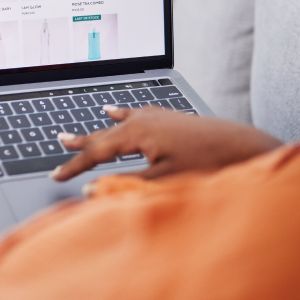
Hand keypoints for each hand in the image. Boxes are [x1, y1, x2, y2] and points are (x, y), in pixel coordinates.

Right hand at [50, 106, 280, 181]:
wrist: (241, 146)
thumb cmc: (207, 162)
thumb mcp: (163, 179)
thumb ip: (126, 184)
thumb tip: (92, 190)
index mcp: (137, 133)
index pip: (96, 153)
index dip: (75, 165)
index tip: (57, 175)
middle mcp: (141, 119)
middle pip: (101, 135)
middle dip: (79, 144)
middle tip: (58, 145)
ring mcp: (153, 115)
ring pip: (114, 125)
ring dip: (94, 132)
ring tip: (74, 134)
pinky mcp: (164, 117)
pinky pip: (132, 112)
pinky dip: (118, 113)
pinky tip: (110, 109)